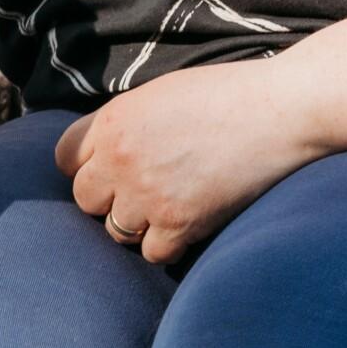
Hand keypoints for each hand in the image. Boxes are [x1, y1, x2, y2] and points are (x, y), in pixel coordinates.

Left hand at [53, 60, 324, 265]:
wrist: (282, 109)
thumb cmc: (227, 96)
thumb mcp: (159, 95)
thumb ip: (122, 124)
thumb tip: (98, 155)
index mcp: (112, 121)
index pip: (64, 159)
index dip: (89, 166)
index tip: (113, 169)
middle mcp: (119, 158)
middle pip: (85, 199)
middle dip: (111, 198)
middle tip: (146, 190)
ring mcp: (147, 193)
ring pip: (116, 231)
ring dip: (139, 224)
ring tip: (172, 205)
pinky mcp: (179, 221)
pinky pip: (152, 252)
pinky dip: (169, 244)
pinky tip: (189, 223)